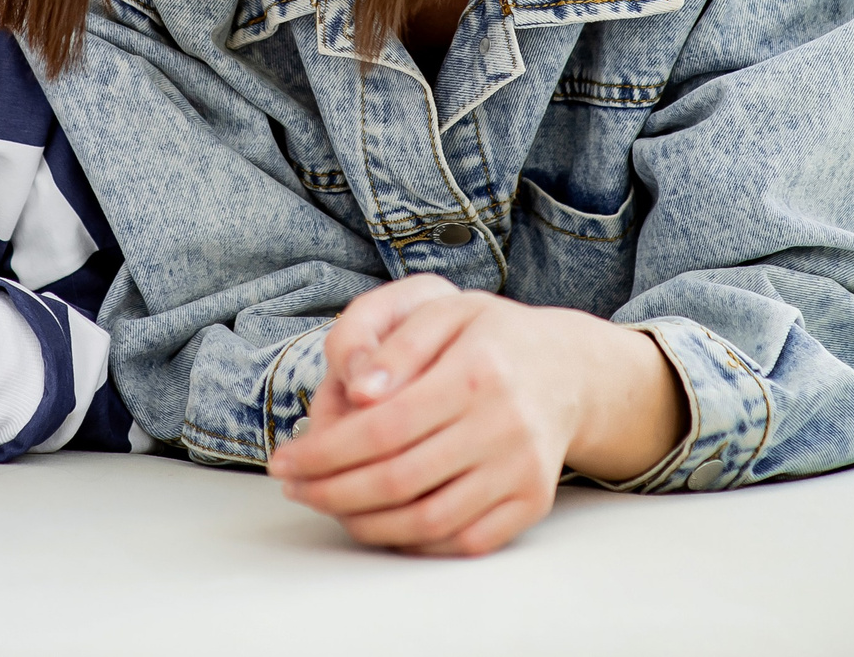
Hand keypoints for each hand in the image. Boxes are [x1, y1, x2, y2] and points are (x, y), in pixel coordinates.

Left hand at [265, 275, 685, 556]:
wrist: (568, 369)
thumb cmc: (490, 336)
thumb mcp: (443, 310)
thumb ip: (393, 341)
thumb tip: (357, 389)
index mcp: (476, 370)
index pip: (383, 427)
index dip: (325, 452)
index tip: (285, 460)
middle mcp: (505, 424)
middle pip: (399, 480)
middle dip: (332, 492)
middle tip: (295, 488)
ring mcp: (522, 469)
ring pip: (428, 521)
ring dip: (365, 524)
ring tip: (328, 506)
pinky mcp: (532, 501)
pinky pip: (463, 542)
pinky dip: (414, 543)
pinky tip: (380, 522)